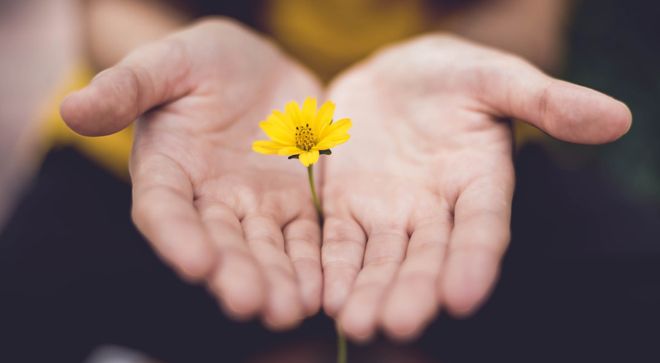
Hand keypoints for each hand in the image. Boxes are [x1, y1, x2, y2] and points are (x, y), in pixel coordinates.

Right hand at [61, 18, 322, 328]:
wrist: (256, 67)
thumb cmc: (201, 62)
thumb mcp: (166, 63)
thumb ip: (127, 87)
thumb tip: (72, 108)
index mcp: (167, 170)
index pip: (164, 210)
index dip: (177, 237)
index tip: (196, 263)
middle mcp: (208, 199)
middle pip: (219, 243)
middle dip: (234, 273)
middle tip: (250, 303)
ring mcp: (254, 206)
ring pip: (264, 249)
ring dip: (277, 280)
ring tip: (289, 309)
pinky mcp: (294, 203)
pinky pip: (304, 237)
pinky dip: (311, 263)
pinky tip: (321, 290)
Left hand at [321, 34, 630, 340]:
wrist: (392, 76)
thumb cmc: (452, 75)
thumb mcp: (495, 77)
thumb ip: (545, 100)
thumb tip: (616, 118)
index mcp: (479, 183)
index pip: (482, 228)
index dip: (474, 261)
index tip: (463, 296)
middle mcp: (436, 210)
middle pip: (426, 256)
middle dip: (413, 290)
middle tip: (398, 324)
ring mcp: (389, 212)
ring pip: (381, 259)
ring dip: (369, 291)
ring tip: (357, 323)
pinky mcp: (347, 207)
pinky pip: (339, 242)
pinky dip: (334, 268)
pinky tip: (326, 296)